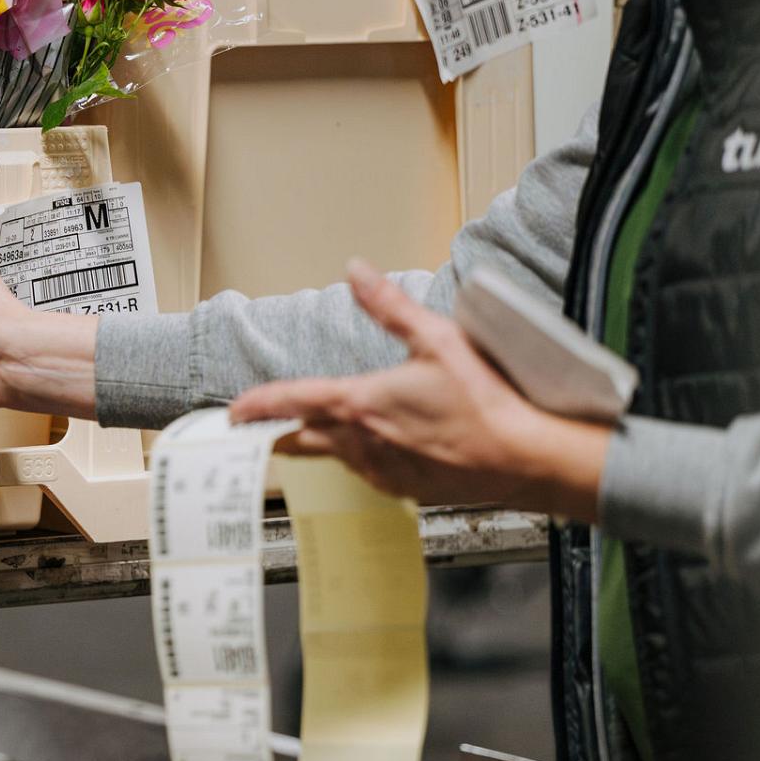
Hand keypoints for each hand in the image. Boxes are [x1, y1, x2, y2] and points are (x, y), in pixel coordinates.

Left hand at [229, 260, 610, 521]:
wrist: (525, 459)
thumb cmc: (486, 402)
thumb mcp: (437, 339)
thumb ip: (390, 306)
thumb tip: (358, 271)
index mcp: (361, 404)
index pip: (292, 403)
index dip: (258, 406)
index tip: (235, 412)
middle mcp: (362, 442)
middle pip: (300, 439)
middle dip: (277, 432)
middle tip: (256, 430)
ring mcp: (381, 470)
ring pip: (333, 456)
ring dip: (321, 442)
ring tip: (313, 431)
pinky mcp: (403, 489)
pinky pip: (367, 471)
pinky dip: (360, 457)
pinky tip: (376, 446)